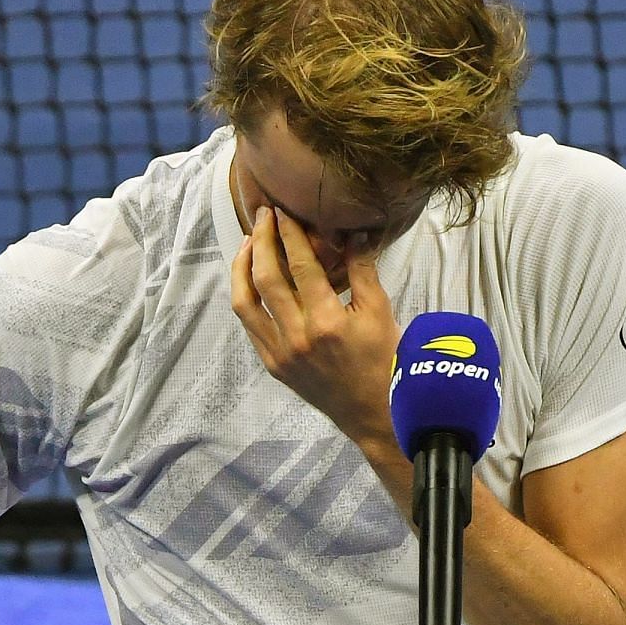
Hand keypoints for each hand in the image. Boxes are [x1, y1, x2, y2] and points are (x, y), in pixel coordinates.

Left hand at [231, 205, 398, 449]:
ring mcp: (281, 353)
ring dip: (241, 267)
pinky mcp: (273, 364)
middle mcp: (298, 337)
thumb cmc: (384, 359)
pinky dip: (246, 298)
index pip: (301, 266)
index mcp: (328, 321)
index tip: (282, 212)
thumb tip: (352, 231)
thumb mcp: (380, 312)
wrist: (372, 412)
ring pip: (244, 303)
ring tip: (248, 243)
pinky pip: (250, 325)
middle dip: (261, 241)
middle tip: (263, 216)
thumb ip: (363, 269)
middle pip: (265, 278)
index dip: (289, 234)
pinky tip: (252, 279)